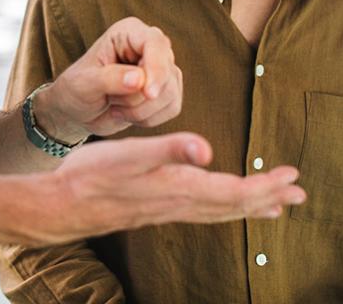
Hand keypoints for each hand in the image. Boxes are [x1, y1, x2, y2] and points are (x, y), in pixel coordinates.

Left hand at [35, 17, 182, 139]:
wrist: (78, 110)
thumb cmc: (76, 89)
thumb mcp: (85, 83)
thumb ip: (110, 79)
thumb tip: (139, 79)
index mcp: (128, 32)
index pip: (155, 43)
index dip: (156, 68)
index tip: (148, 93)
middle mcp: (150, 46)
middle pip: (166, 73)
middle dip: (139, 97)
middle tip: (111, 101)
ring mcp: (162, 68)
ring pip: (170, 94)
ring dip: (141, 110)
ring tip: (115, 106)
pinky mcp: (167, 91)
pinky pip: (172, 108)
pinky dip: (149, 119)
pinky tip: (127, 114)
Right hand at [43, 133, 305, 242]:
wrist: (62, 203)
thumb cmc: (91, 175)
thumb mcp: (128, 154)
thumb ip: (168, 149)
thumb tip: (208, 149)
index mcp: (177, 187)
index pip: (233, 192)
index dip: (265, 185)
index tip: (292, 177)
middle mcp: (178, 203)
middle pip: (233, 206)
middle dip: (267, 198)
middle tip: (298, 193)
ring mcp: (167, 209)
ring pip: (219, 212)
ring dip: (250, 206)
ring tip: (274, 205)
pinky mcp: (156, 208)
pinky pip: (202, 212)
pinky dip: (223, 208)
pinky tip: (220, 205)